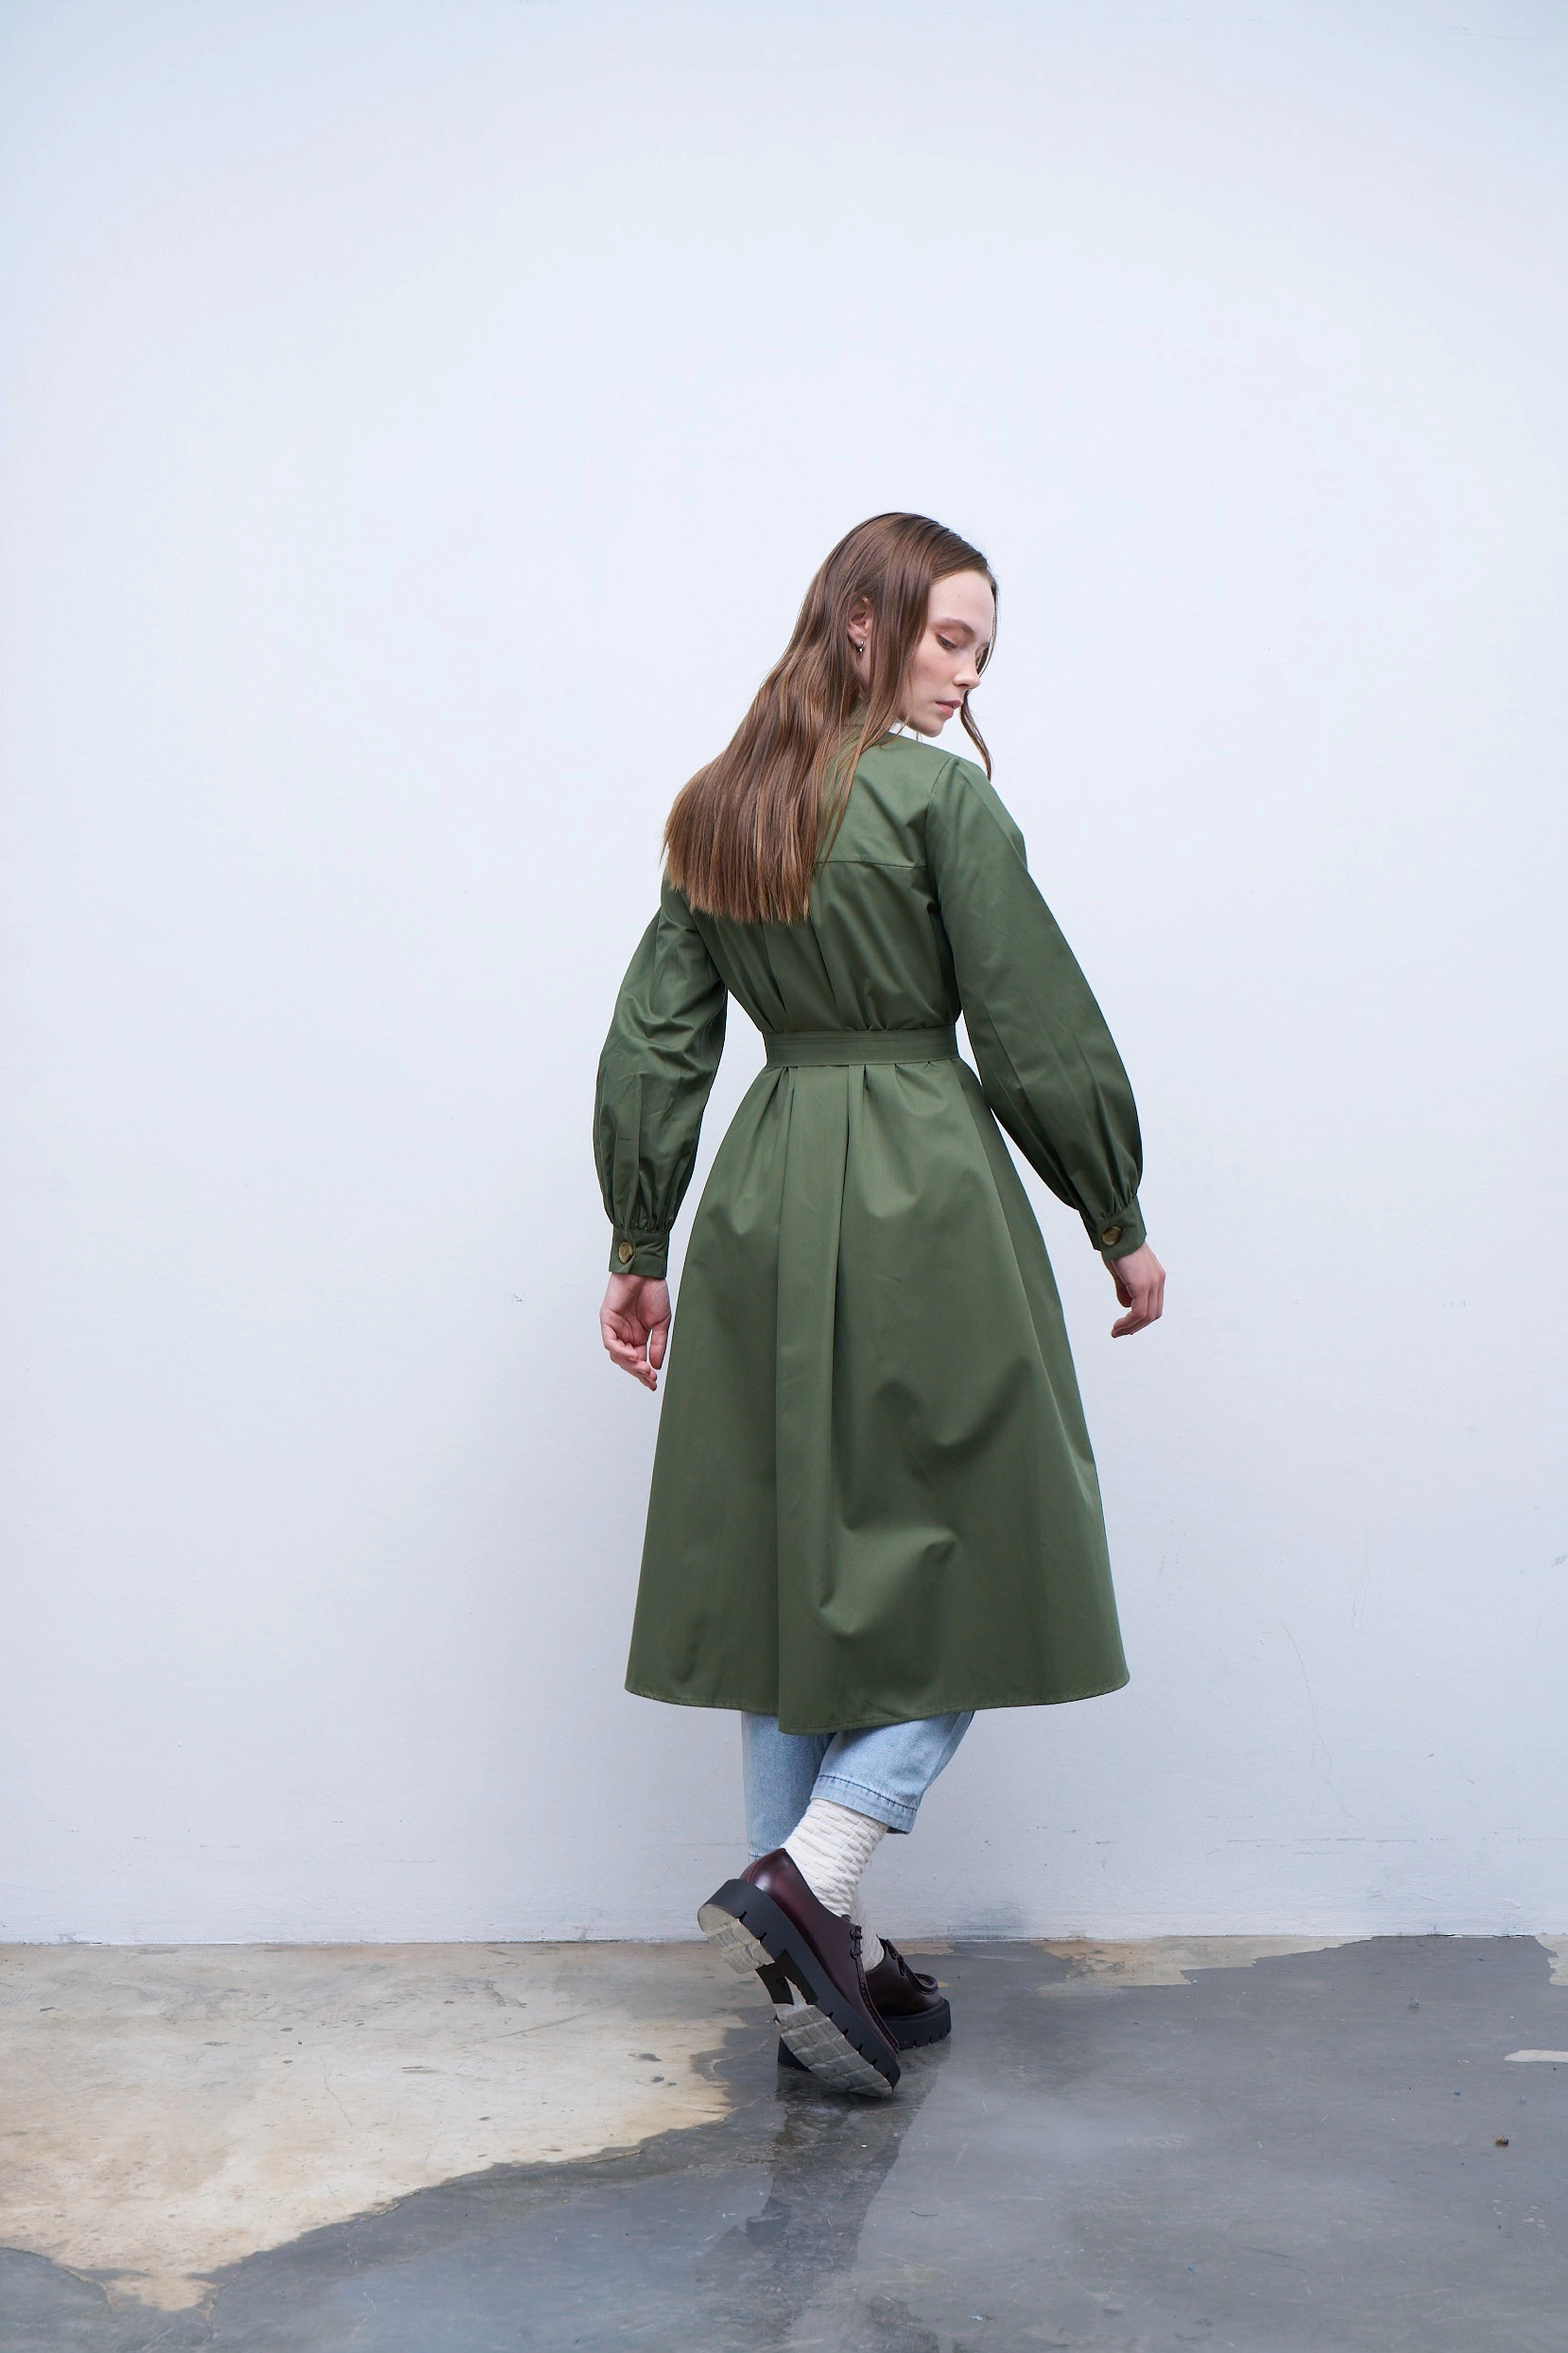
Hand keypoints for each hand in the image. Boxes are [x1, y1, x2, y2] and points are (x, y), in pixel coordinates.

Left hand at [600, 1273, 670, 1390]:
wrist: (647, 1272)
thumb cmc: (653, 1291)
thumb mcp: (661, 1323)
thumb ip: (658, 1344)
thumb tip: (656, 1365)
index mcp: (637, 1336)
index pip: (638, 1360)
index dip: (645, 1373)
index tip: (653, 1384)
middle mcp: (624, 1334)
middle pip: (626, 1361)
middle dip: (638, 1372)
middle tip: (649, 1378)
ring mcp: (614, 1327)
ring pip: (617, 1354)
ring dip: (630, 1364)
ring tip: (643, 1369)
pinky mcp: (606, 1319)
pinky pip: (610, 1341)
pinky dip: (620, 1351)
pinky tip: (632, 1355)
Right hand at [1105, 1241, 1164, 1337]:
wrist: (1115, 1230)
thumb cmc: (1116, 1245)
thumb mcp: (1122, 1271)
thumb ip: (1125, 1288)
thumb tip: (1125, 1305)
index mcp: (1155, 1276)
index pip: (1154, 1304)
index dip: (1142, 1319)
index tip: (1127, 1325)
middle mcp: (1158, 1280)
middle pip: (1154, 1313)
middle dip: (1137, 1326)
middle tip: (1121, 1333)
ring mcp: (1152, 1283)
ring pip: (1147, 1316)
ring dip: (1131, 1327)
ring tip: (1117, 1332)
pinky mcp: (1142, 1285)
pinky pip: (1138, 1312)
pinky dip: (1128, 1322)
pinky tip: (1117, 1326)